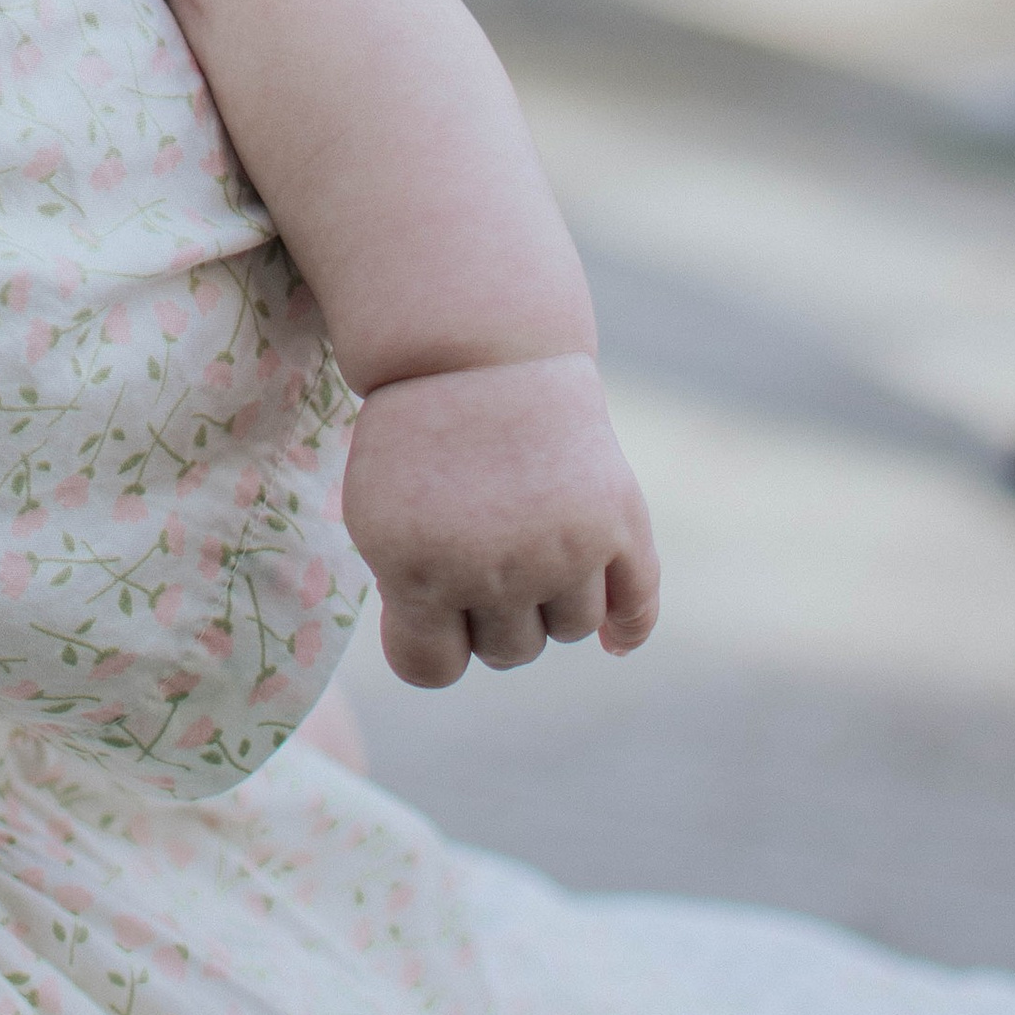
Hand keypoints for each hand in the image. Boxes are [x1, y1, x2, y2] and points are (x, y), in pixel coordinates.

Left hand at [344, 353, 659, 689]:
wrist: (474, 346)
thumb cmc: (418, 435)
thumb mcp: (378, 511)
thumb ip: (406, 595)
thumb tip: (458, 661)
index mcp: (416, 567)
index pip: (433, 668)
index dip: (431, 636)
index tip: (428, 593)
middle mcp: (494, 567)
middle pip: (508, 650)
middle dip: (491, 610)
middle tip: (480, 540)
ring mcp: (562, 545)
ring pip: (569, 629)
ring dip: (549, 599)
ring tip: (528, 533)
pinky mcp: (617, 519)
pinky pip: (636, 606)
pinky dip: (628, 625)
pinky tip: (615, 635)